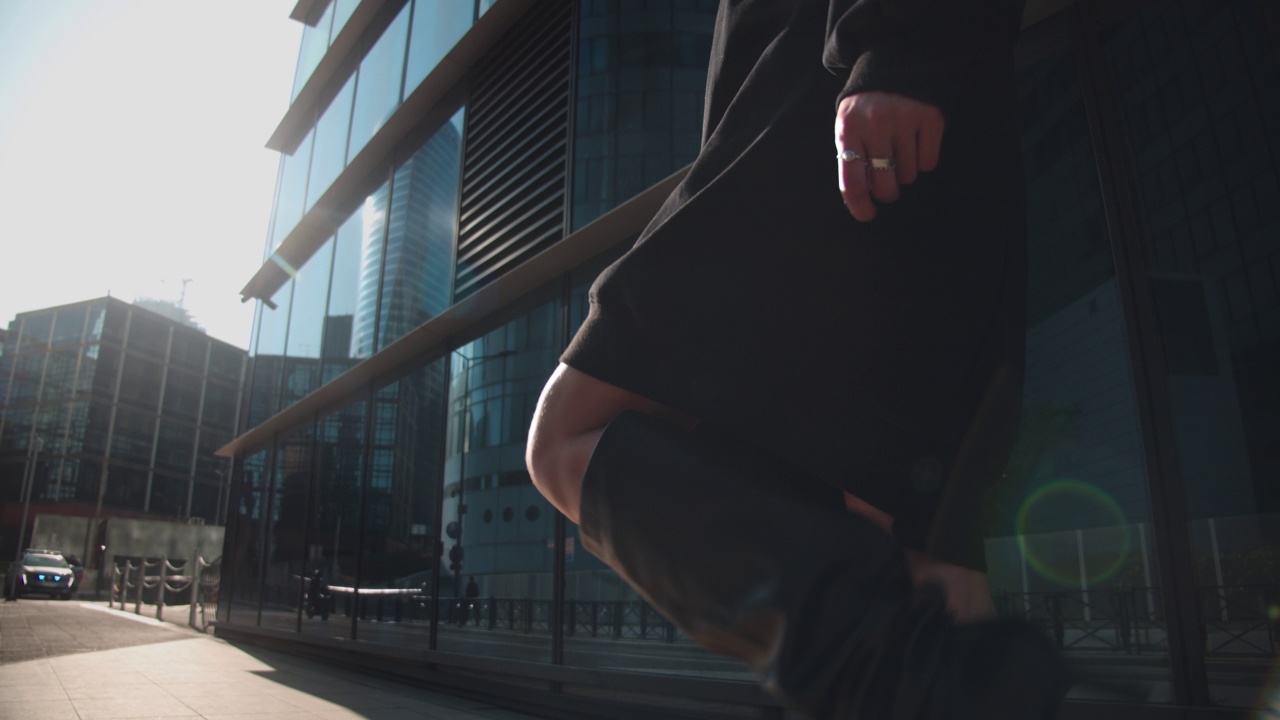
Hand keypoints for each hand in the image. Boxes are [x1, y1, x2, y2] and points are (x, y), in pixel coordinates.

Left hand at [835, 91, 944, 221]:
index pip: (852, 182)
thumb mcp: (848, 128)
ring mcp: (905, 119)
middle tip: (887, 182)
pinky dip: (924, 159)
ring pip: (909, 176)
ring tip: (899, 150)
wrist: (892, 67)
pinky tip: (916, 142)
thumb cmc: (865, 110)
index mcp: (849, 130)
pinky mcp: (930, 116)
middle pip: (885, 186)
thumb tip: (861, 202)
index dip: (860, 206)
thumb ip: (851, 160)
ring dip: (905, 172)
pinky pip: (929, 162)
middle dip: (887, 191)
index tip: (867, 215)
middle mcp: (876, 124)